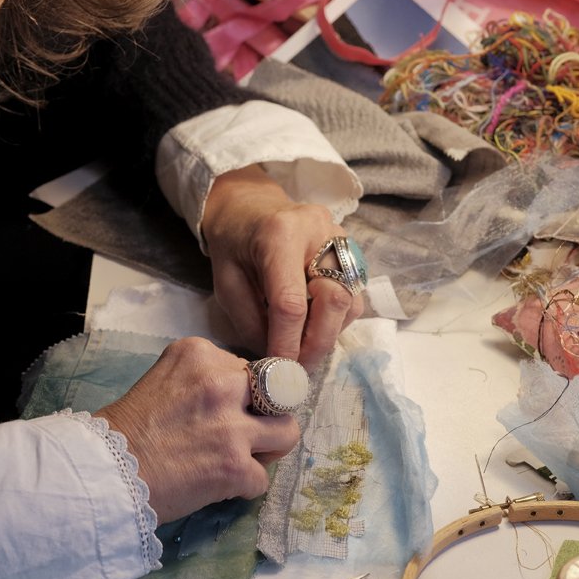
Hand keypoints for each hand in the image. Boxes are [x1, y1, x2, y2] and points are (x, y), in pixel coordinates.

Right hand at [97, 337, 298, 522]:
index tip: (224, 409)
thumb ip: (202, 379)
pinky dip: (243, 487)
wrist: (105, 472)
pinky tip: (218, 486)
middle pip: (278, 392)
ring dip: (269, 449)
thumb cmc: (126, 429)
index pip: (249, 368)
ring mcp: (231, 426)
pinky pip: (263, 478)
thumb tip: (238, 396)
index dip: (242, 393)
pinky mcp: (235, 466)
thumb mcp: (163, 380)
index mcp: (200, 356)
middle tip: (243, 432)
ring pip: (287, 432)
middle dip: (265, 414)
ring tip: (243, 459)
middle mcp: (221, 383)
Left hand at [200, 165, 361, 368]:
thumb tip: (279, 360)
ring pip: (350, 302)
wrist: (251, 208)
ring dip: (327, 334)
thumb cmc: (233, 245)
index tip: (279, 371)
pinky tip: (312, 324)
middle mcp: (320, 232)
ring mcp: (342, 239)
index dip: (287, 343)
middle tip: (298, 368)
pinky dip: (334, 320)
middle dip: (316, 343)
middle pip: (334, 300)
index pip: (291, 301)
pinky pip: (353, 297)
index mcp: (280, 234)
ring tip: (302, 346)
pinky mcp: (352, 252)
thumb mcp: (226, 284)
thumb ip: (251, 323)